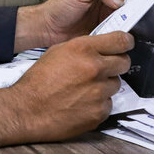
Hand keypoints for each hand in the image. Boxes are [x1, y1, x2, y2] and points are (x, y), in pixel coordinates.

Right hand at [0, 31, 133, 147]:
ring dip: (105, 85)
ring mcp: (98, 92)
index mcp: (83, 49)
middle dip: (116, 64)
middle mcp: (94, 69)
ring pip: (116, 84)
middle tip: (105, 68)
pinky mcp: (99, 113)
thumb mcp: (58, 51)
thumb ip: (83, 47)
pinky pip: (108, 104)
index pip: (121, 40)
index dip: (126, 42)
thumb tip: (101, 47)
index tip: (126, 44)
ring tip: (86, 88)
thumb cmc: (38, 81)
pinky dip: (99, 103)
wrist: (27, 109)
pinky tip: (83, 102)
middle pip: (124, 62)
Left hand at [15, 0, 134, 51]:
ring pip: (126, 18)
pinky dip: (121, 33)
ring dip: (128, 22)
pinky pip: (118, 31)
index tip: (139, 0)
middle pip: (129, 3)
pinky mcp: (104, 30)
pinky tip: (120, 34)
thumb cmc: (58, 7)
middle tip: (136, 15)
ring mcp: (106, 15)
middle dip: (135, 8)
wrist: (48, 28)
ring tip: (128, 25)